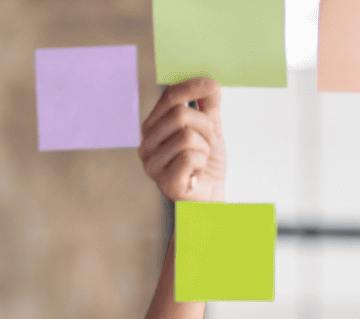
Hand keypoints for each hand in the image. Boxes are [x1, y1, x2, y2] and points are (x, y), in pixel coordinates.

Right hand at [138, 76, 225, 201]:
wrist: (212, 195)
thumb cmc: (207, 163)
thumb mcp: (211, 128)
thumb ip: (209, 105)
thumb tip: (210, 81)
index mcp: (154, 127)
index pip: (169, 97)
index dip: (192, 87)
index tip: (212, 85)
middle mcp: (147, 143)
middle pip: (180, 114)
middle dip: (206, 127)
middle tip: (209, 143)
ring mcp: (152, 164)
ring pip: (187, 136)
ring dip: (205, 148)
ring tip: (201, 160)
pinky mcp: (164, 182)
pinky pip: (190, 157)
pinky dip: (202, 163)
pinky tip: (197, 173)